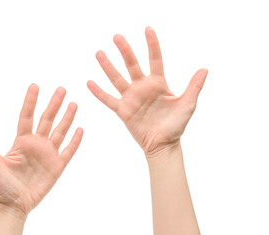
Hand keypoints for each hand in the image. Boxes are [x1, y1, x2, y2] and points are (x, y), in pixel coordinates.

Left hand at [0, 84, 82, 214]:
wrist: (14, 205)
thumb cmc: (1, 185)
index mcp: (21, 141)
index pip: (27, 117)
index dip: (30, 102)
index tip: (34, 86)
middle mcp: (36, 144)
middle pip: (47, 120)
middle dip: (54, 105)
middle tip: (61, 89)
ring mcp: (48, 154)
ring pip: (60, 132)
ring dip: (67, 118)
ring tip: (73, 104)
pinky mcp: (57, 166)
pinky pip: (68, 151)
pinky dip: (75, 141)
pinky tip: (80, 129)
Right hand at [87, 27, 207, 157]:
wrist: (163, 144)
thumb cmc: (176, 125)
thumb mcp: (187, 105)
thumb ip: (194, 87)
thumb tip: (205, 69)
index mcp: (158, 84)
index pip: (155, 60)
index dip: (152, 45)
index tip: (147, 30)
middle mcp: (142, 87)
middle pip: (132, 65)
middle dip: (125, 51)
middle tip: (117, 37)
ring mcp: (131, 98)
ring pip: (117, 79)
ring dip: (108, 67)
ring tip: (99, 53)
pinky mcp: (123, 110)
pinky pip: (108, 100)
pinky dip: (99, 92)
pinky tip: (89, 82)